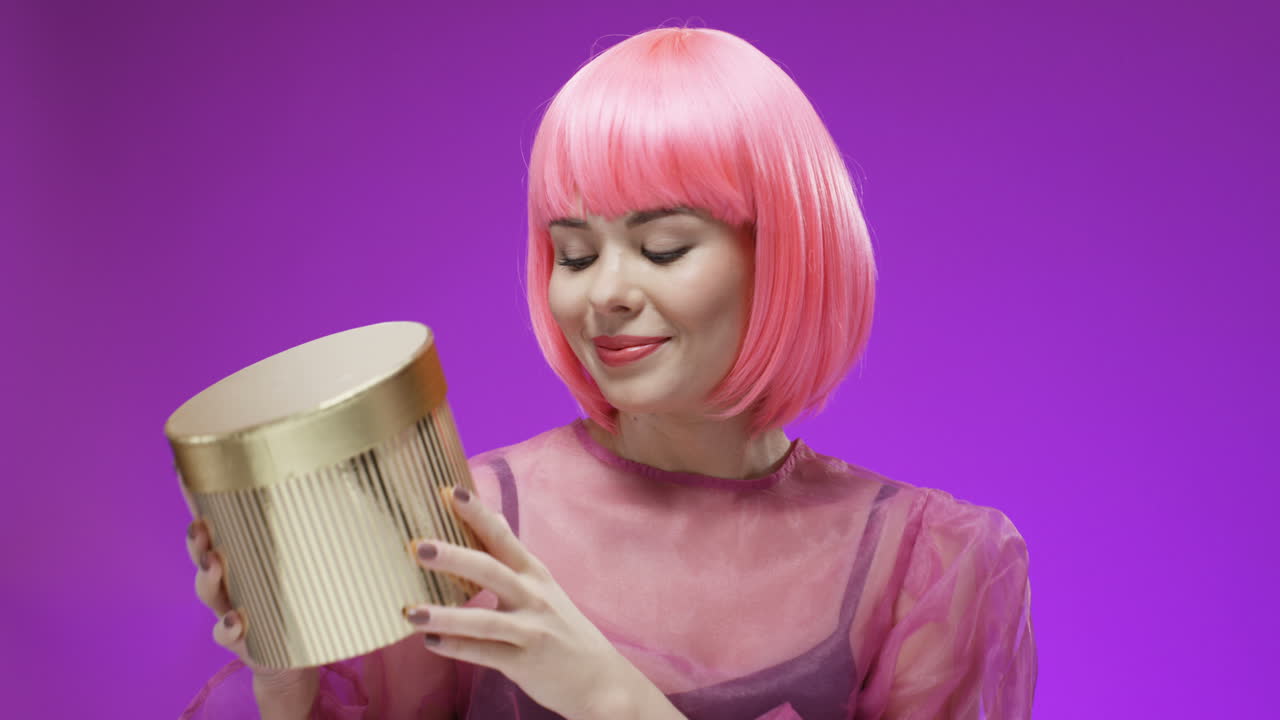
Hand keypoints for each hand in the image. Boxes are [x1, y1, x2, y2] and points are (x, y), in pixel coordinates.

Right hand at [183, 481, 318, 718]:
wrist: (296, 661)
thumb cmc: (307, 601)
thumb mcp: (317, 563)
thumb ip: (336, 533)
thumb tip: (369, 494)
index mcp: (247, 555)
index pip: (220, 523)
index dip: (198, 500)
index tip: (183, 473)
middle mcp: (232, 581)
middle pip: (204, 554)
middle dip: (197, 540)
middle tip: (200, 526)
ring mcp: (232, 611)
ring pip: (209, 592)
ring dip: (206, 578)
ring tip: (213, 564)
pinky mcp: (244, 642)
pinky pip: (226, 636)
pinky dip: (227, 628)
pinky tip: (235, 621)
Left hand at [404, 485, 644, 719]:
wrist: (597, 678)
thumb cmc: (560, 627)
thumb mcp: (543, 585)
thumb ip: (513, 556)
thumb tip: (491, 517)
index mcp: (534, 574)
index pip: (503, 538)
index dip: (478, 515)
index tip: (451, 492)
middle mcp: (533, 597)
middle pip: (491, 571)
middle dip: (455, 558)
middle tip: (419, 547)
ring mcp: (530, 631)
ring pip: (484, 620)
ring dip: (445, 616)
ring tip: (411, 611)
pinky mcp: (524, 662)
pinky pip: (485, 654)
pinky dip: (456, 648)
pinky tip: (430, 642)